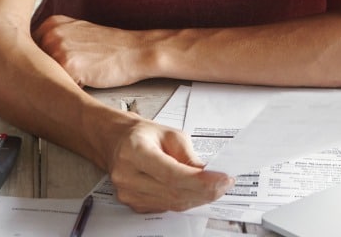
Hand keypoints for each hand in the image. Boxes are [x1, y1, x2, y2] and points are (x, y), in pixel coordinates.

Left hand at [34, 14, 147, 87]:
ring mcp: (58, 49)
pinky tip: (85, 80)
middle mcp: (51, 33)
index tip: (52, 65)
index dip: (39, 62)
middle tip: (68, 72)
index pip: (27, 49)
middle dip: (44, 73)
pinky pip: (58, 86)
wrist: (134, 51)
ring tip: (80, 74)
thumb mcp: (78, 32)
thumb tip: (30, 57)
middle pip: (31, 65)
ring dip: (57, 81)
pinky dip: (68, 88)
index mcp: (52, 23)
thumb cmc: (109, 47)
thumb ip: (54, 39)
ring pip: (44, 76)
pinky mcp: (68, 67)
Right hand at [103, 115, 234, 212]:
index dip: (200, 181)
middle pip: (174, 192)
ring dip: (198, 197)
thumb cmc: (142, 135)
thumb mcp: (169, 134)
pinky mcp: (134, 204)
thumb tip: (208, 174)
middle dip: (205, 190)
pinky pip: (167, 206)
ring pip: (173, 203)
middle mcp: (127, 175)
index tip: (222, 179)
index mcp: (134, 151)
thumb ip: (189, 155)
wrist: (116, 142)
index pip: (171, 174)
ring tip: (214, 186)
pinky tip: (196, 191)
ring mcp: (128, 193)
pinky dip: (186, 200)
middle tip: (224, 183)